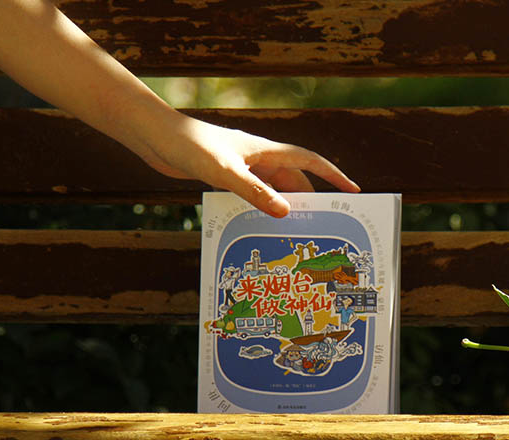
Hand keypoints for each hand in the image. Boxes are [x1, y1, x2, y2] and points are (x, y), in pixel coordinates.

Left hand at [136, 114, 359, 217]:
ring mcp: (241, 167)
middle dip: (309, 201)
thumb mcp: (224, 172)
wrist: (154, 136)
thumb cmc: (189, 146)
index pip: (310, 161)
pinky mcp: (224, 176)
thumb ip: (255, 192)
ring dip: (282, 208)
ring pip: (272, 190)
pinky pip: (251, 195)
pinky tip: (257, 229)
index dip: (333, 176)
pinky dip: (258, 210)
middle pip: (294, 180)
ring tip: (294, 234)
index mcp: (265, 150)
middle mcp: (257, 158)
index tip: (354, 191)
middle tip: (324, 225)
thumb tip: (287, 212)